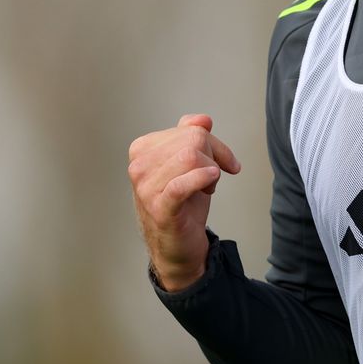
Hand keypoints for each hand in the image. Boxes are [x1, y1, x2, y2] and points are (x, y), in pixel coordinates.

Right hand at [128, 113, 241, 290]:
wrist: (176, 245)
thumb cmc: (184, 203)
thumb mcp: (190, 165)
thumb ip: (193, 137)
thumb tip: (203, 119)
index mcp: (143, 148)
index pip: (190, 129)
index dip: (214, 145)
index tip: (222, 163)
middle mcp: (140, 165)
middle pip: (193, 140)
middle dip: (214, 157)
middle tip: (212, 179)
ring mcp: (146, 187)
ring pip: (190, 156)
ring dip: (210, 172)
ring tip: (206, 187)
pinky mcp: (159, 208)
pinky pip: (183, 183)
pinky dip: (202, 179)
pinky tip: (211, 182)